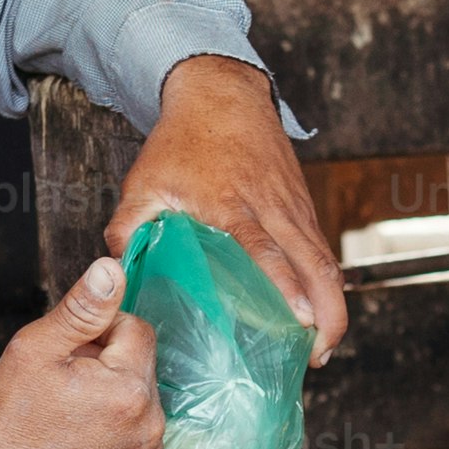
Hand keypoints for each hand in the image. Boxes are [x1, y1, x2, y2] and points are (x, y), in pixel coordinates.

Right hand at [0, 255, 166, 448]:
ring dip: (113, 393)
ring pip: (140, 396)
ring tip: (68, 410)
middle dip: (106, 363)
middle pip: (140, 363)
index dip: (99, 331)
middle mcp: (150, 424)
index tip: (67, 352)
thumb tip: (112, 269)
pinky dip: (116, 425)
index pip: (136, 329)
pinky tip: (79, 434)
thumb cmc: (7, 412)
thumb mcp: (37, 347)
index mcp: (129, 387)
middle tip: (62, 384)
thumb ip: (83, 307)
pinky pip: (138, 430)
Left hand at [108, 55, 349, 363]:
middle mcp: (273, 208)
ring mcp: (294, 207)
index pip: (266, 249)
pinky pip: (321, 250)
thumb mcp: (145, 180)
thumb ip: (130, 226)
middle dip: (327, 313)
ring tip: (323, 346)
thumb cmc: (183, 139)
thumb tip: (117, 273)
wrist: (222, 93)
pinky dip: (326, 284)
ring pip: (325, 260)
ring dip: (332, 305)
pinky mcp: (303, 207)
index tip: (300, 320)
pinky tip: (318, 312)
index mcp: (232, 204)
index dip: (285, 286)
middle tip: (319, 356)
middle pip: (314, 263)